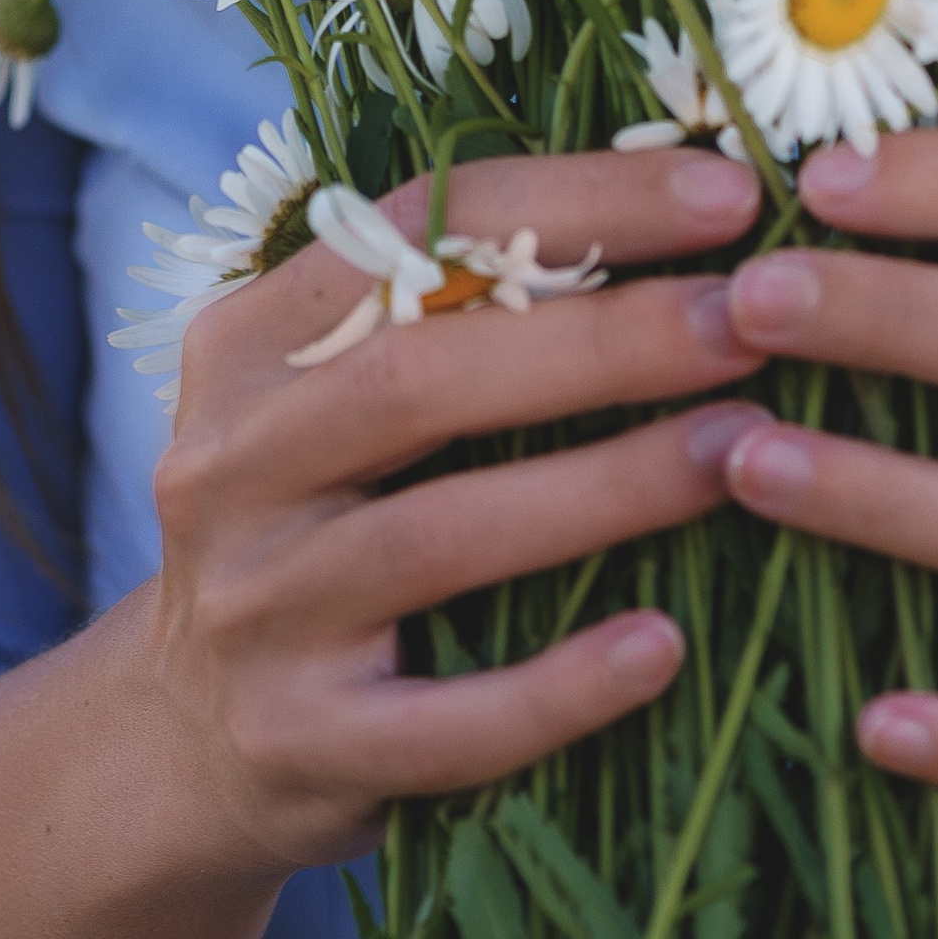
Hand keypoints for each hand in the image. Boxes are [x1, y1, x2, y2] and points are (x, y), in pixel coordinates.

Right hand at [138, 144, 770, 879]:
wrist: (187, 744)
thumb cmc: (324, 528)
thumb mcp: (340, 399)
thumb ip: (461, 313)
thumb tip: (693, 212)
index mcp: (251, 345)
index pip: (416, 232)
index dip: (578, 200)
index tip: (729, 193)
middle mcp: (233, 463)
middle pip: (421, 376)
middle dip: (606, 338)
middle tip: (750, 320)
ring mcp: (255, 610)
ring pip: (438, 536)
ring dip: (607, 487)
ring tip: (743, 450)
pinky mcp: (299, 744)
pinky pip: (446, 721)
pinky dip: (560, 686)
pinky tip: (664, 646)